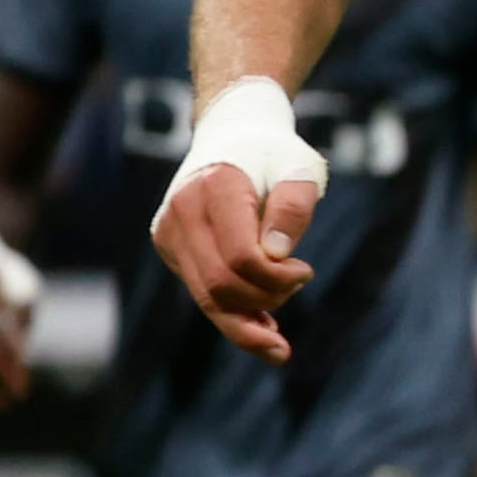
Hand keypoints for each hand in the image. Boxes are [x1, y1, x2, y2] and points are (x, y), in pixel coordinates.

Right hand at [154, 163, 317, 364]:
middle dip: (267, 299)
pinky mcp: (170, 248)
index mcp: (215, 189)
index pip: (241, 258)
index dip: (278, 277)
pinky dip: (233, 316)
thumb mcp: (299, 169)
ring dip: (248, 322)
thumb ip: (294, 207)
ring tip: (278, 341)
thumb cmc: (274, 155)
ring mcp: (170, 232)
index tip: (306, 270)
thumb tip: (277, 254)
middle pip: (222, 285)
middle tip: (298, 283)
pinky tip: (261, 328)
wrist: (232, 136)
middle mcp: (182, 212)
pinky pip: (201, 293)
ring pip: (206, 298)